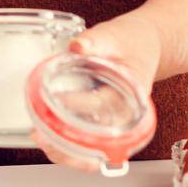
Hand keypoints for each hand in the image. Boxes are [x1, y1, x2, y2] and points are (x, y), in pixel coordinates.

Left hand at [32, 13, 160, 173]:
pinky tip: (49, 138)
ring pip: (95, 150)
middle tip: (42, 134)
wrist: (146, 44)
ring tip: (41, 139)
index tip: (56, 102)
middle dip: (69, 143)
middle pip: (101, 142)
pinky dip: (70, 145)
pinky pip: (90, 143)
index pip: (104, 104)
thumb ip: (95, 40)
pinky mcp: (106, 122)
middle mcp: (126, 113)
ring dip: (67, 150)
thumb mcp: (114, 35)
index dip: (78, 105)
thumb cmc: (133, 41)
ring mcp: (116, 121)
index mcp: (133, 92)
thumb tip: (78, 45)